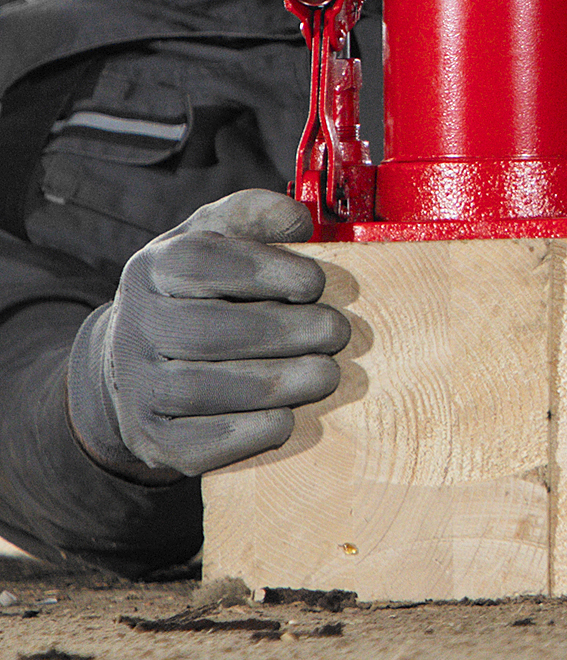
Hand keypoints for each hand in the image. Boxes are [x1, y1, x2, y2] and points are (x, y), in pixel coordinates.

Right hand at [66, 190, 349, 480]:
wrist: (140, 360)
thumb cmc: (200, 290)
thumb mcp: (217, 237)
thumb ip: (255, 216)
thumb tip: (299, 220)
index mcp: (155, 268)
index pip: (205, 262)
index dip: (267, 271)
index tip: (315, 282)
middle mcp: (137, 326)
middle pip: (209, 332)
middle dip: (285, 332)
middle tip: (336, 332)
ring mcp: (137, 386)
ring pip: (204, 389)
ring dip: (278, 384)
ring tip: (327, 374)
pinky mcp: (152, 439)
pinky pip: (199, 443)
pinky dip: (250, 432)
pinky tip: (288, 416)